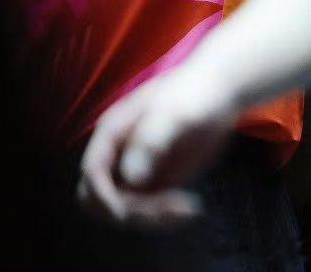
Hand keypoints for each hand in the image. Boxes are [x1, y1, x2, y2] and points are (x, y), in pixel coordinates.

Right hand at [77, 68, 237, 226]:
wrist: (218, 92)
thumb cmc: (191, 94)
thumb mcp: (172, 113)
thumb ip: (149, 142)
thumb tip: (130, 178)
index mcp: (112, 131)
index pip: (92, 171)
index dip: (103, 196)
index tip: (127, 212)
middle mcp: (118, 154)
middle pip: (99, 198)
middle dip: (126, 211)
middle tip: (163, 208)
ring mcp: (136, 170)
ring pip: (125, 209)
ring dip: (150, 218)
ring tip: (187, 208)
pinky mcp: (157, 183)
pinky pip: (148, 211)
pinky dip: (165, 218)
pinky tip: (191, 208)